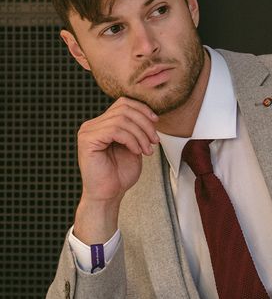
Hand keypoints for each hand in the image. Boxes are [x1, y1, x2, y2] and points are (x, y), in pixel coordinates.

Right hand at [73, 97, 159, 243]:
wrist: (108, 195)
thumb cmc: (120, 174)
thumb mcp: (133, 146)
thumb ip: (136, 129)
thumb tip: (150, 114)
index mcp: (101, 124)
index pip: (123, 103)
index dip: (142, 109)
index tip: (156, 122)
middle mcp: (92, 125)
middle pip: (124, 109)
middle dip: (144, 124)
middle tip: (154, 141)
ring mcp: (88, 132)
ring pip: (122, 120)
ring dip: (140, 135)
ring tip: (147, 150)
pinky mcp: (87, 140)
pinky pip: (115, 130)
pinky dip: (131, 140)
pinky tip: (137, 152)